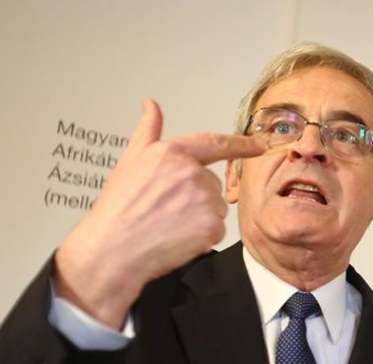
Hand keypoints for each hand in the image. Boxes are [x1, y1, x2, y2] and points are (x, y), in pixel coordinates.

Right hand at [54, 99, 264, 328]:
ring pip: (215, 207)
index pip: (216, 143)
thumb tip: (150, 104)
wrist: (112, 250)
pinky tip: (177, 238)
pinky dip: (201, 236)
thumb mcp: (129, 161)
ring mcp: (204, 201)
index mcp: (172, 153)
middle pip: (211, 183)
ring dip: (199, 216)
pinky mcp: (211, 227)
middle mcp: (191, 173)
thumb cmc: (117, 209)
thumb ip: (147, 130)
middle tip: (166, 209)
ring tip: (169, 224)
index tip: (260, 144)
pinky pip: (216, 229)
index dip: (242, 143)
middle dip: (195, 195)